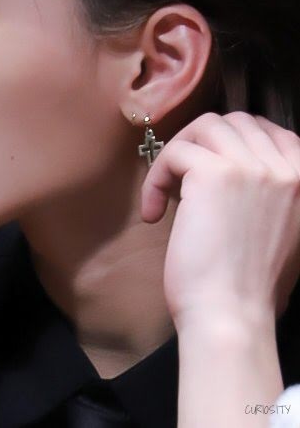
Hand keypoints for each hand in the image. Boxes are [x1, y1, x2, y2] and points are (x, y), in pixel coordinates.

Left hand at [141, 112, 299, 327]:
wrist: (232, 318)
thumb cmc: (250, 287)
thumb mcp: (285, 233)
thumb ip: (272, 195)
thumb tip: (229, 167)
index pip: (272, 131)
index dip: (236, 142)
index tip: (212, 166)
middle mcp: (285, 168)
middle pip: (236, 122)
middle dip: (204, 142)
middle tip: (183, 178)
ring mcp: (250, 167)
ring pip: (205, 126)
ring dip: (179, 153)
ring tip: (168, 191)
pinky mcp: (212, 174)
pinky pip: (175, 152)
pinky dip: (156, 178)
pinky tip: (154, 213)